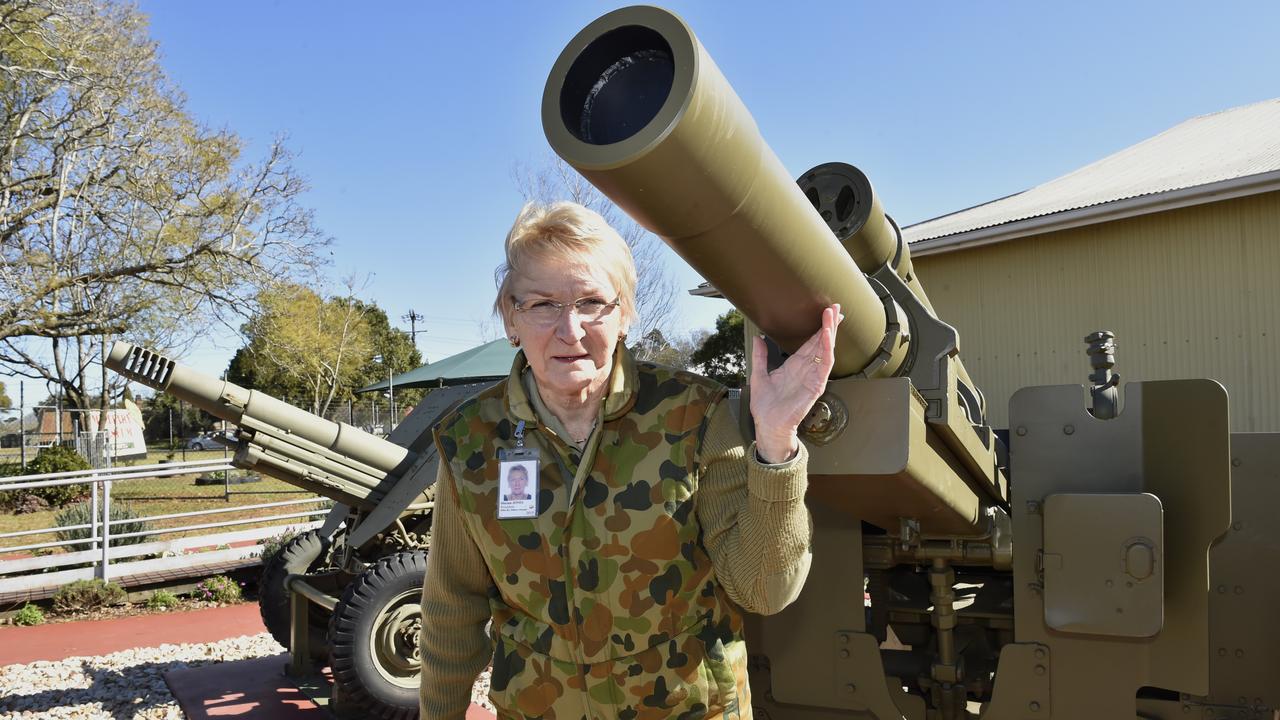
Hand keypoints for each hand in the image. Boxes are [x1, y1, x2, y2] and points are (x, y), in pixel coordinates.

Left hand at [749, 304, 841, 462]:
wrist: (768, 424)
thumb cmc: (765, 406)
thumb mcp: (759, 375)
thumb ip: (760, 356)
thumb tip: (758, 338)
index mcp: (795, 366)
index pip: (810, 343)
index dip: (818, 328)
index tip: (824, 313)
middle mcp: (807, 369)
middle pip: (822, 343)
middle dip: (829, 325)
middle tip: (836, 307)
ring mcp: (814, 376)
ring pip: (826, 350)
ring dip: (830, 332)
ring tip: (833, 316)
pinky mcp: (816, 385)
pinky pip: (824, 365)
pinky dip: (827, 349)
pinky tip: (827, 336)